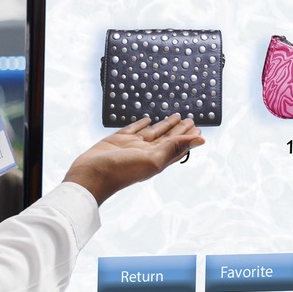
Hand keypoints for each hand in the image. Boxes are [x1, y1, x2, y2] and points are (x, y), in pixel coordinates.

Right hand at [67, 114, 203, 204]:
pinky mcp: (117, 140)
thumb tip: (202, 140)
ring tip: (176, 116)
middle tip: (191, 119)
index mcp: (157, 159)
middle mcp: (147, 152)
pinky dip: (142, 123)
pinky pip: (134, 129)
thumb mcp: (153, 159)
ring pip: (153, 132)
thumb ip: (175, 147)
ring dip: (165, 124)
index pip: (178, 146)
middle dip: (180, 129)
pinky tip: (147, 119)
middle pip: (168, 138)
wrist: (90, 175)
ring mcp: (132, 146)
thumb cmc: (121, 171)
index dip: (189, 138)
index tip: (199, 129)